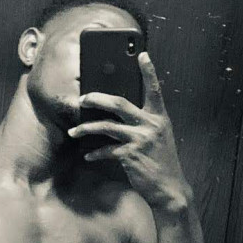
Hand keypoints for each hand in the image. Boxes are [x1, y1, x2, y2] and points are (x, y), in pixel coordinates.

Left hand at [67, 51, 191, 211]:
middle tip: (82, 99)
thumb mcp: (159, 137)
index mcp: (160, 118)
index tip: (141, 54)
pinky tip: (88, 156)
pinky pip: (106, 150)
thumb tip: (120, 115)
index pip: (155, 90)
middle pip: (119, 103)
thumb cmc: (162, 162)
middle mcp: (151, 125)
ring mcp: (140, 139)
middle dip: (97, 99)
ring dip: (86, 128)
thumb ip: (144, 124)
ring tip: (73, 131)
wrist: (169, 188)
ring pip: (106, 126)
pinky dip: (95, 153)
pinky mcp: (130, 155)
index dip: (148, 71)